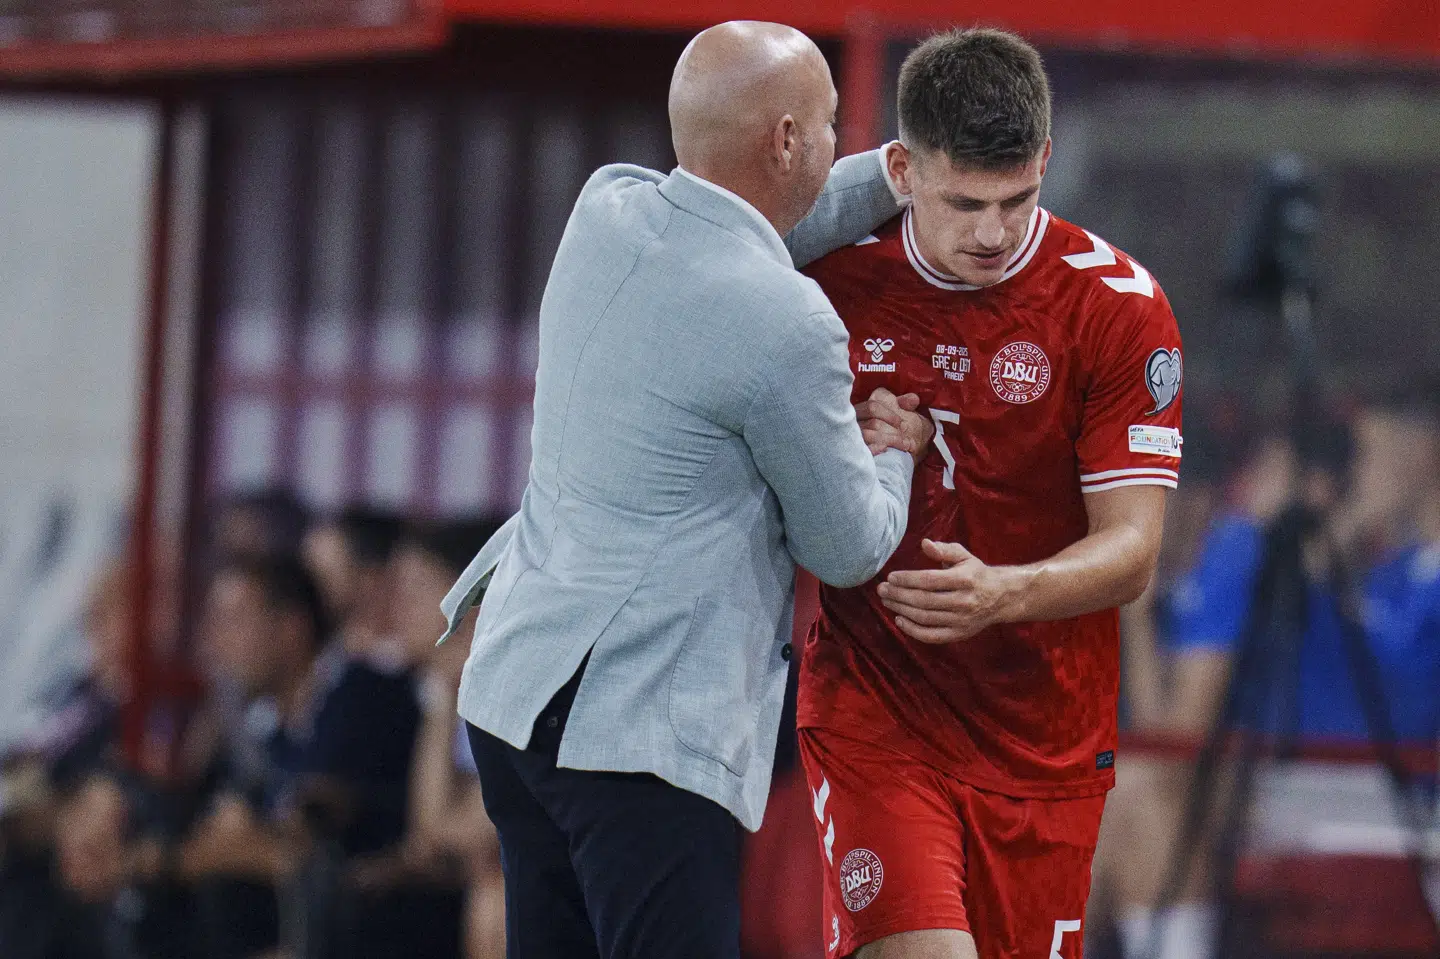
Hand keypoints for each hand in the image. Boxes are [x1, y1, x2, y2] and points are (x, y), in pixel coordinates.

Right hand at [855, 388, 932, 456]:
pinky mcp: (852, 454)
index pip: (872, 407)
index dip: (890, 415)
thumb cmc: (889, 433)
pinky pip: (862, 449)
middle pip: (872, 422)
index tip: (904, 425)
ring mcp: (851, 438)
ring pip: (867, 434)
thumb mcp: (897, 417)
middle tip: (908, 439)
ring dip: (890, 440)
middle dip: (893, 431)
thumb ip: (904, 405)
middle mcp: (854, 423)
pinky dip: (874, 449)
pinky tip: (886, 450)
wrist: (883, 461)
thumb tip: (914, 399)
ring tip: (905, 447)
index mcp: (861, 411)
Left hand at [876, 539, 1021, 642]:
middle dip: (899, 595)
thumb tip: (925, 543)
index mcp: (965, 579)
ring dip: (901, 609)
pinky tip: (899, 619)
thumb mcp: (964, 556)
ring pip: (925, 617)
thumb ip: (944, 550)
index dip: (907, 579)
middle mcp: (964, 601)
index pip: (930, 580)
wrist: (1001, 597)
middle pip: (924, 600)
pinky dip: (912, 630)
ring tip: (886, 601)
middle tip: (881, 589)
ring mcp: (962, 620)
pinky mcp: (959, 634)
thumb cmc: (975, 573)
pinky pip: (932, 636)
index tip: (891, 577)